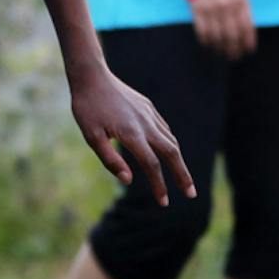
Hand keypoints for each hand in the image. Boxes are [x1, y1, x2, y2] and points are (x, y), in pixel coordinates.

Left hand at [68, 64, 193, 206]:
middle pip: (171, 153)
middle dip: (182, 175)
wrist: (91, 75)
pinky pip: (164, 128)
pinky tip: (170, 151)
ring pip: (171, 140)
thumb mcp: (91, 137)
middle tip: (191, 194)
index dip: (159, 185)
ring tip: (183, 177)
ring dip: (179, 160)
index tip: (163, 202)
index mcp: (131, 133)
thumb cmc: (87, 108)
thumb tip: (129, 181)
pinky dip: (171, 143)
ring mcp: (149, 114)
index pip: (151, 165)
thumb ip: (110, 160)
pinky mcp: (148, 107)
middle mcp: (145, 124)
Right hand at [188, 0, 254, 59]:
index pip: (246, 28)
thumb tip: (245, 32)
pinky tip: (208, 45)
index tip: (248, 52)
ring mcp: (211, 8)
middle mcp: (227, 6)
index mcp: (241, 1)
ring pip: (217, 36)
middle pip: (232, 35)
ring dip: (220, 48)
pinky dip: (205, 41)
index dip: (247, 42)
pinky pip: (202, 30)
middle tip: (234, 57)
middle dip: (234, 49)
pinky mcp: (197, 9)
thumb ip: (244, 9)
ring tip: (221, 54)